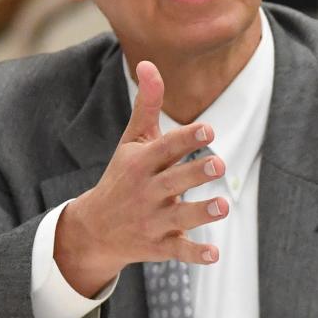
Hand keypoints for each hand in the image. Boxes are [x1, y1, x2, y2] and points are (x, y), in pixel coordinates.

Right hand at [53, 61, 227, 296]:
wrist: (95, 229)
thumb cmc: (123, 176)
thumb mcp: (132, 142)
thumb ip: (147, 106)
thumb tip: (149, 62)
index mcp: (141, 164)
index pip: (166, 148)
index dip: (187, 139)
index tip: (208, 130)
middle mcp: (147, 192)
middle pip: (174, 182)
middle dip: (195, 174)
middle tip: (219, 165)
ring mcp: (153, 221)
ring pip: (180, 217)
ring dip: (201, 213)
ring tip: (222, 206)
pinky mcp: (160, 246)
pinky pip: (179, 252)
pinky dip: (195, 254)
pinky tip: (213, 255)